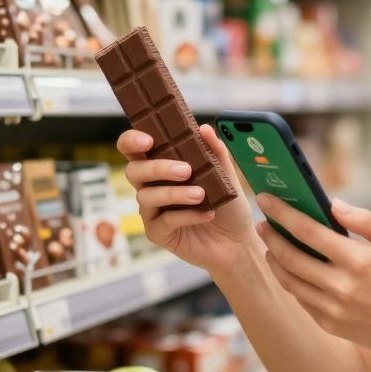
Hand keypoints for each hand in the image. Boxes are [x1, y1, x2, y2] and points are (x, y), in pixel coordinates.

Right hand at [119, 125, 257, 274]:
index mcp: (162, 167)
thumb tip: (204, 129)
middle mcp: (151, 187)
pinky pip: (163, 221)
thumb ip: (216, 152)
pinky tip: (206, 214)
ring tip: (201, 194)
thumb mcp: (227, 176)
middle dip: (157, 168)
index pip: (133, 149)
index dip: (132, 141)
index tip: (148, 140)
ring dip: (175, 193)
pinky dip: (186, 215)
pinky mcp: (157, 233)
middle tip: (185, 170)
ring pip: (147, 196)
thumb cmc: (228, 207)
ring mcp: (152, 211)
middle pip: (133, 171)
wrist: (238, 242)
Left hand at [256, 193, 370, 362]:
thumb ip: (366, 221)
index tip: (266, 200)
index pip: (308, 231)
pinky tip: (289, 270)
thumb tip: (334, 204)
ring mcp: (332, 308)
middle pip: (290, 256)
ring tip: (270, 245)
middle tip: (262, 223)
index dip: (282, 213)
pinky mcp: (329, 325)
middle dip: (271, 236)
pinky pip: (300, 299)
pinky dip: (290, 281)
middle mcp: (340, 286)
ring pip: (289, 280)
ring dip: (274, 259)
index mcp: (357, 260)